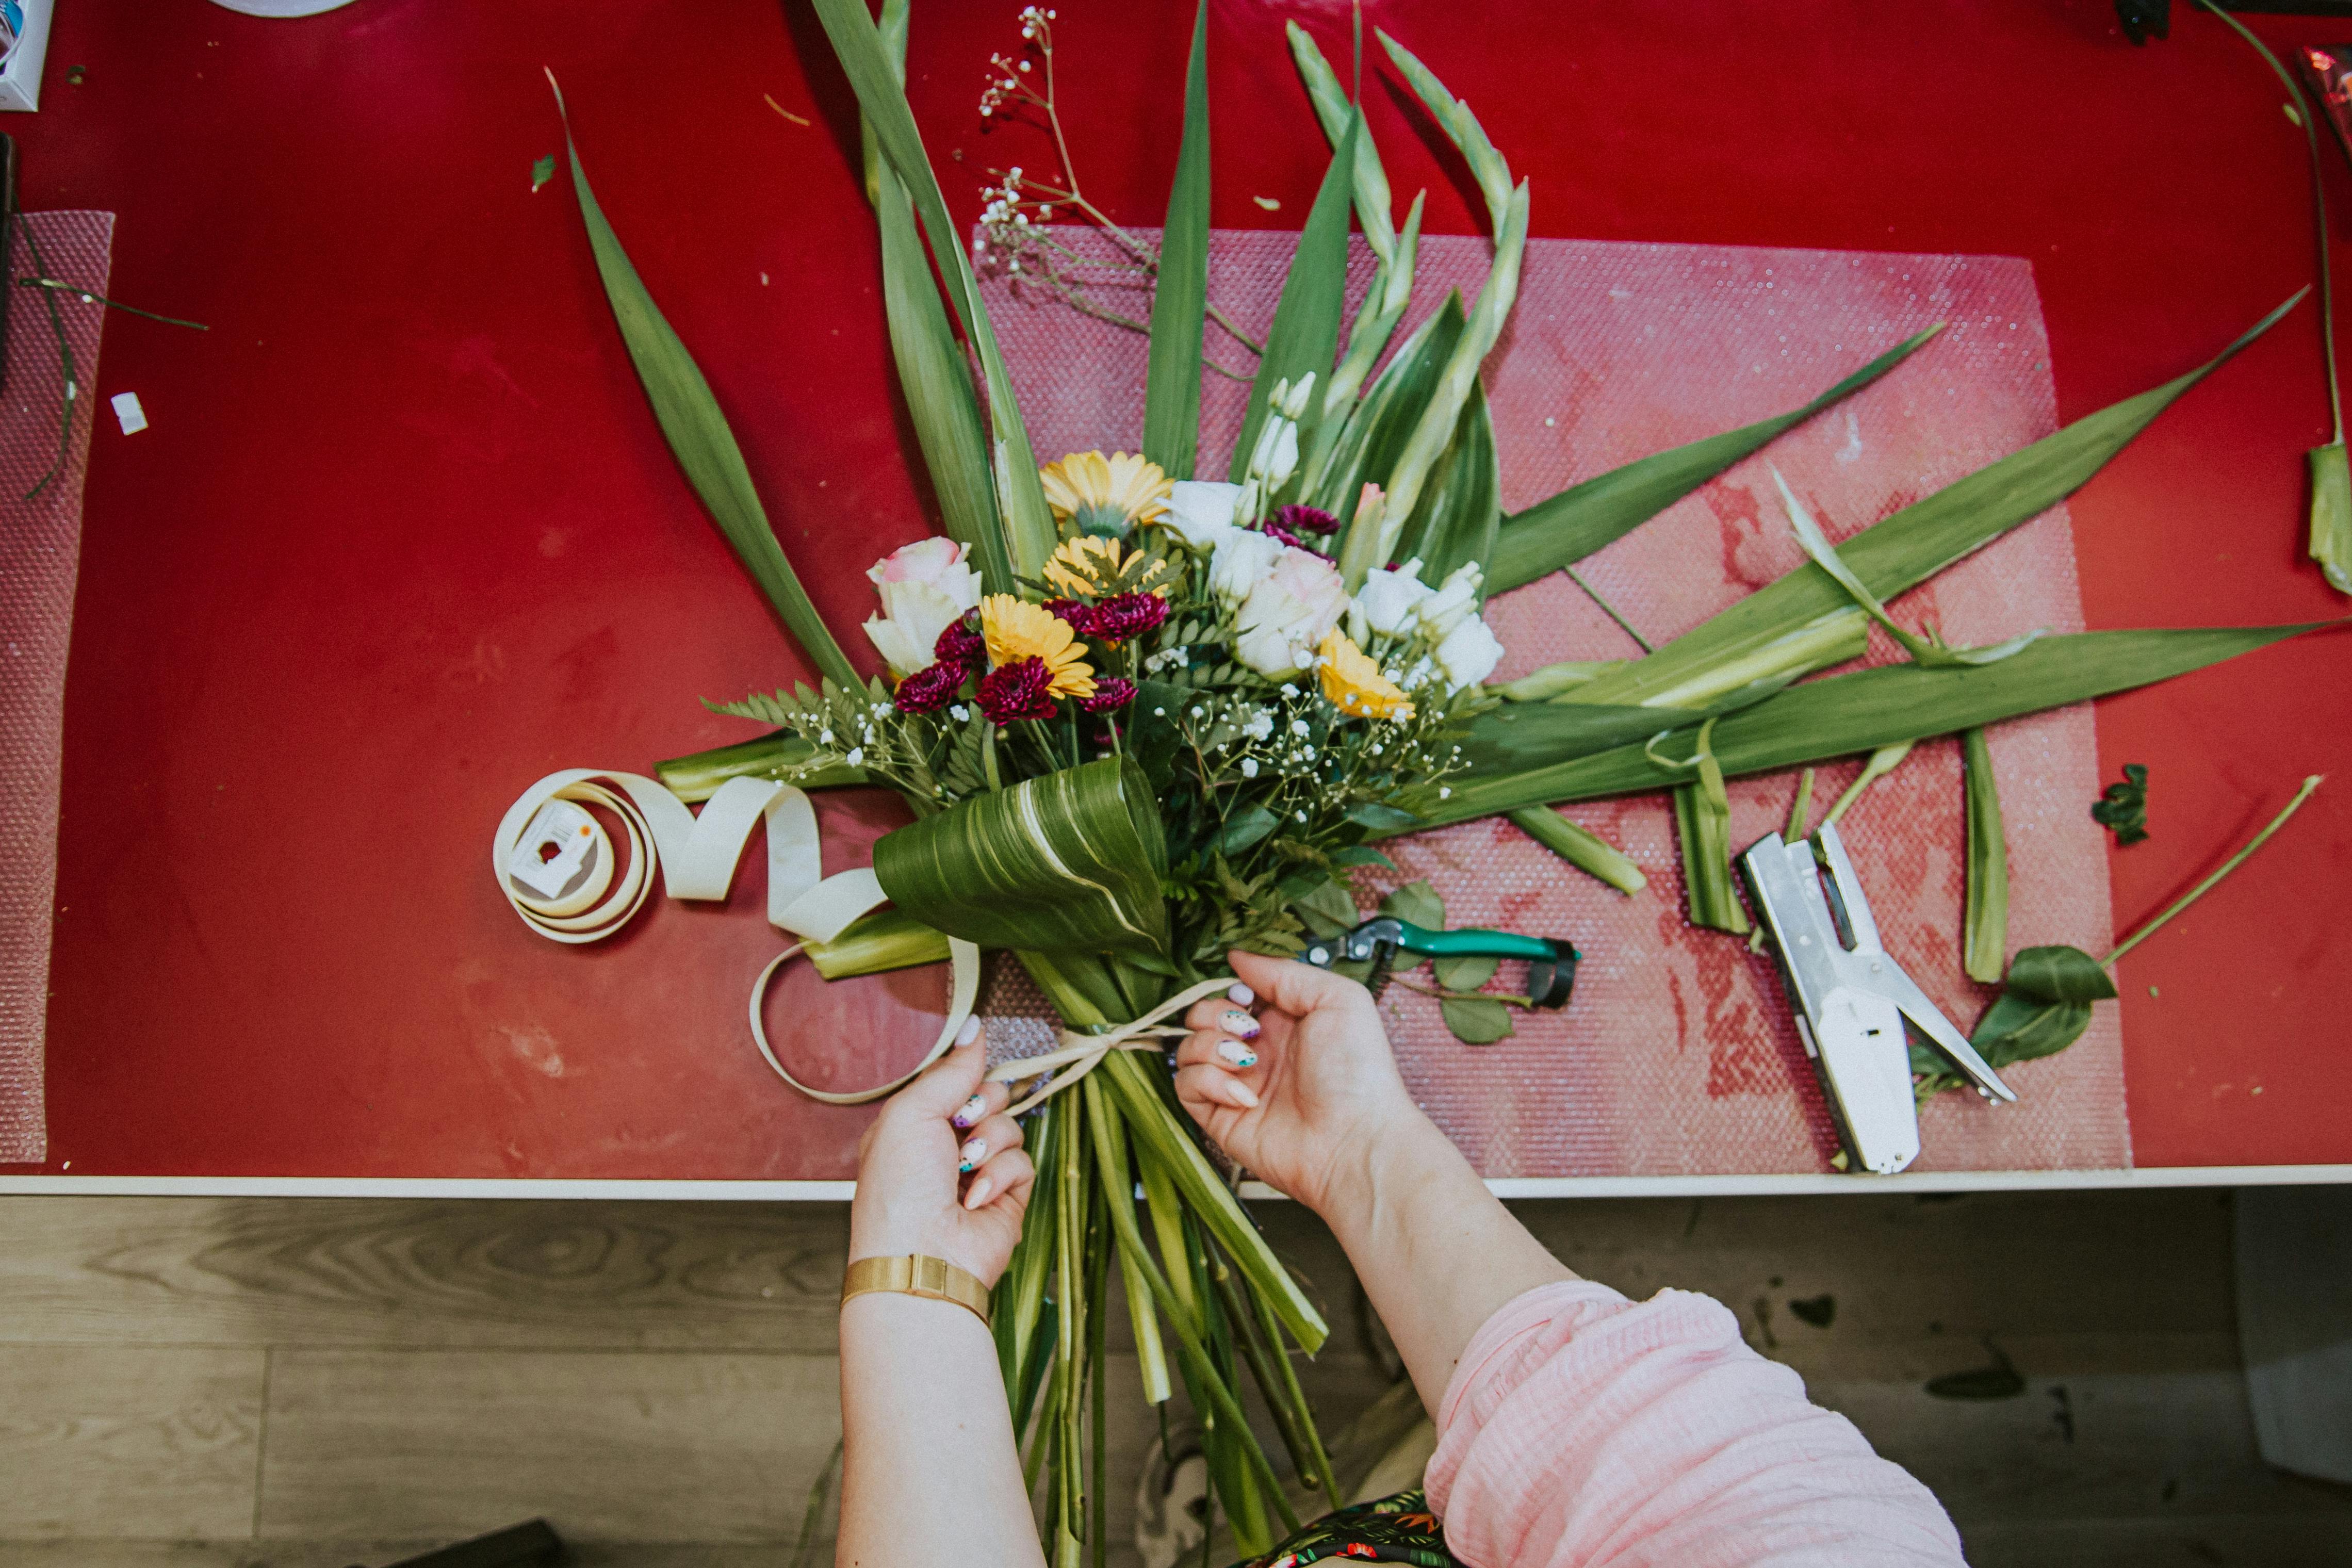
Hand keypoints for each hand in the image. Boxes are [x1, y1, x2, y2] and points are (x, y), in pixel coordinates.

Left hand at [848, 1021, 1036, 1288]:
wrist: (921, 1257)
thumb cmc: (899, 1188)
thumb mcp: (911, 1113)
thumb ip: (950, 1070)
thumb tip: (975, 1026)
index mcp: (913, 1124)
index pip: (954, 1079)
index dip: (964, 1075)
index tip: (966, 1075)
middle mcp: (945, 1146)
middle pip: (989, 1097)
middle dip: (980, 1107)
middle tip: (961, 1125)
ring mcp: (977, 1172)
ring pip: (1010, 1127)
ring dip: (989, 1144)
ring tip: (965, 1170)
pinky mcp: (1006, 1196)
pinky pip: (1023, 1162)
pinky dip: (1001, 1176)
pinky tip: (975, 1199)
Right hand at [1172, 950, 1427, 1213]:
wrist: (1355, 1142)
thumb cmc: (1358, 1072)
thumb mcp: (1337, 999)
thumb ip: (1284, 972)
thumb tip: (1236, 956)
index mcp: (1284, 1021)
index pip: (1234, 991)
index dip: (1231, 988)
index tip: (1246, 995)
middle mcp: (1257, 1050)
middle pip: (1202, 1015)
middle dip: (1214, 1014)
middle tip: (1246, 1030)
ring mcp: (1237, 1083)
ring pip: (1188, 1047)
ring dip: (1210, 1047)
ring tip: (1247, 1063)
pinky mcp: (1220, 1117)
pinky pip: (1186, 1085)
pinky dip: (1208, 1082)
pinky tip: (1244, 1094)